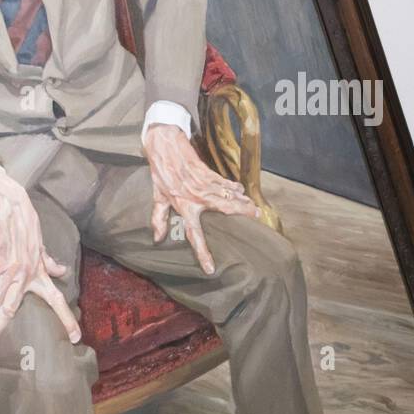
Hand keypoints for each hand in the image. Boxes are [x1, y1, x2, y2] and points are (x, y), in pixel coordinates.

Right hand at [0, 171, 79, 355]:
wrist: (10, 213)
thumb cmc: (28, 229)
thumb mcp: (42, 248)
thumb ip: (50, 263)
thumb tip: (61, 271)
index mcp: (40, 275)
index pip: (58, 301)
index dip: (68, 319)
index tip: (76, 337)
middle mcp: (25, 278)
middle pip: (10, 309)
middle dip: (1, 331)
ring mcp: (8, 274)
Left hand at [141, 123, 259, 273]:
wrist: (165, 145)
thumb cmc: (161, 173)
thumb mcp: (157, 197)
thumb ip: (158, 218)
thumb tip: (158, 239)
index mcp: (184, 207)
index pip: (195, 235)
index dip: (202, 253)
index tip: (211, 268)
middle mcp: (197, 198)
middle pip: (224, 210)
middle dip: (242, 214)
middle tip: (256, 219)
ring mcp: (205, 184)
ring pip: (229, 196)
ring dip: (243, 202)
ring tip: (255, 209)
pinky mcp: (208, 173)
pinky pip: (225, 182)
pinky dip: (234, 187)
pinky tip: (242, 191)